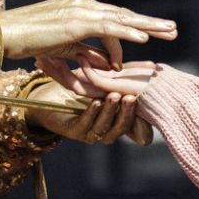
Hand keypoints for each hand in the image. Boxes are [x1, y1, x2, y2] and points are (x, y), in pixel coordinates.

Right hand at [0, 0, 175, 64]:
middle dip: (150, 23)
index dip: (129, 34)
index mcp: (80, 6)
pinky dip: (128, 33)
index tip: (144, 45)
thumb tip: (109, 63)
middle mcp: (83, 3)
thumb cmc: (28, 42)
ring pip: (122, 18)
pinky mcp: (76, 22)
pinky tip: (146, 39)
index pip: (113, 19)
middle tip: (173, 29)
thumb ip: (87, 52)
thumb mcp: (65, 48)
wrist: (3, 34)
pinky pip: (108, 28)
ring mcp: (80, 9)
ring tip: (170, 31)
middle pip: (124, 14)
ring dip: (148, 26)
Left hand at [37, 58, 156, 144]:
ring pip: (103, 125)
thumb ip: (124, 72)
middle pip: (120, 125)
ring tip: (115, 96)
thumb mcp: (104, 74)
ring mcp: (90, 131)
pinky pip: (84, 124)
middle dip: (126, 112)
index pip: (131, 118)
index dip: (137, 111)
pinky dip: (91, 113)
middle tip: (131, 97)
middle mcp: (105, 126)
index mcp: (115, 116)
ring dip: (110, 111)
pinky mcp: (73, 131)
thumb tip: (151, 67)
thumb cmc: (77, 79)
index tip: (143, 96)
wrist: (47, 90)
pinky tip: (95, 101)